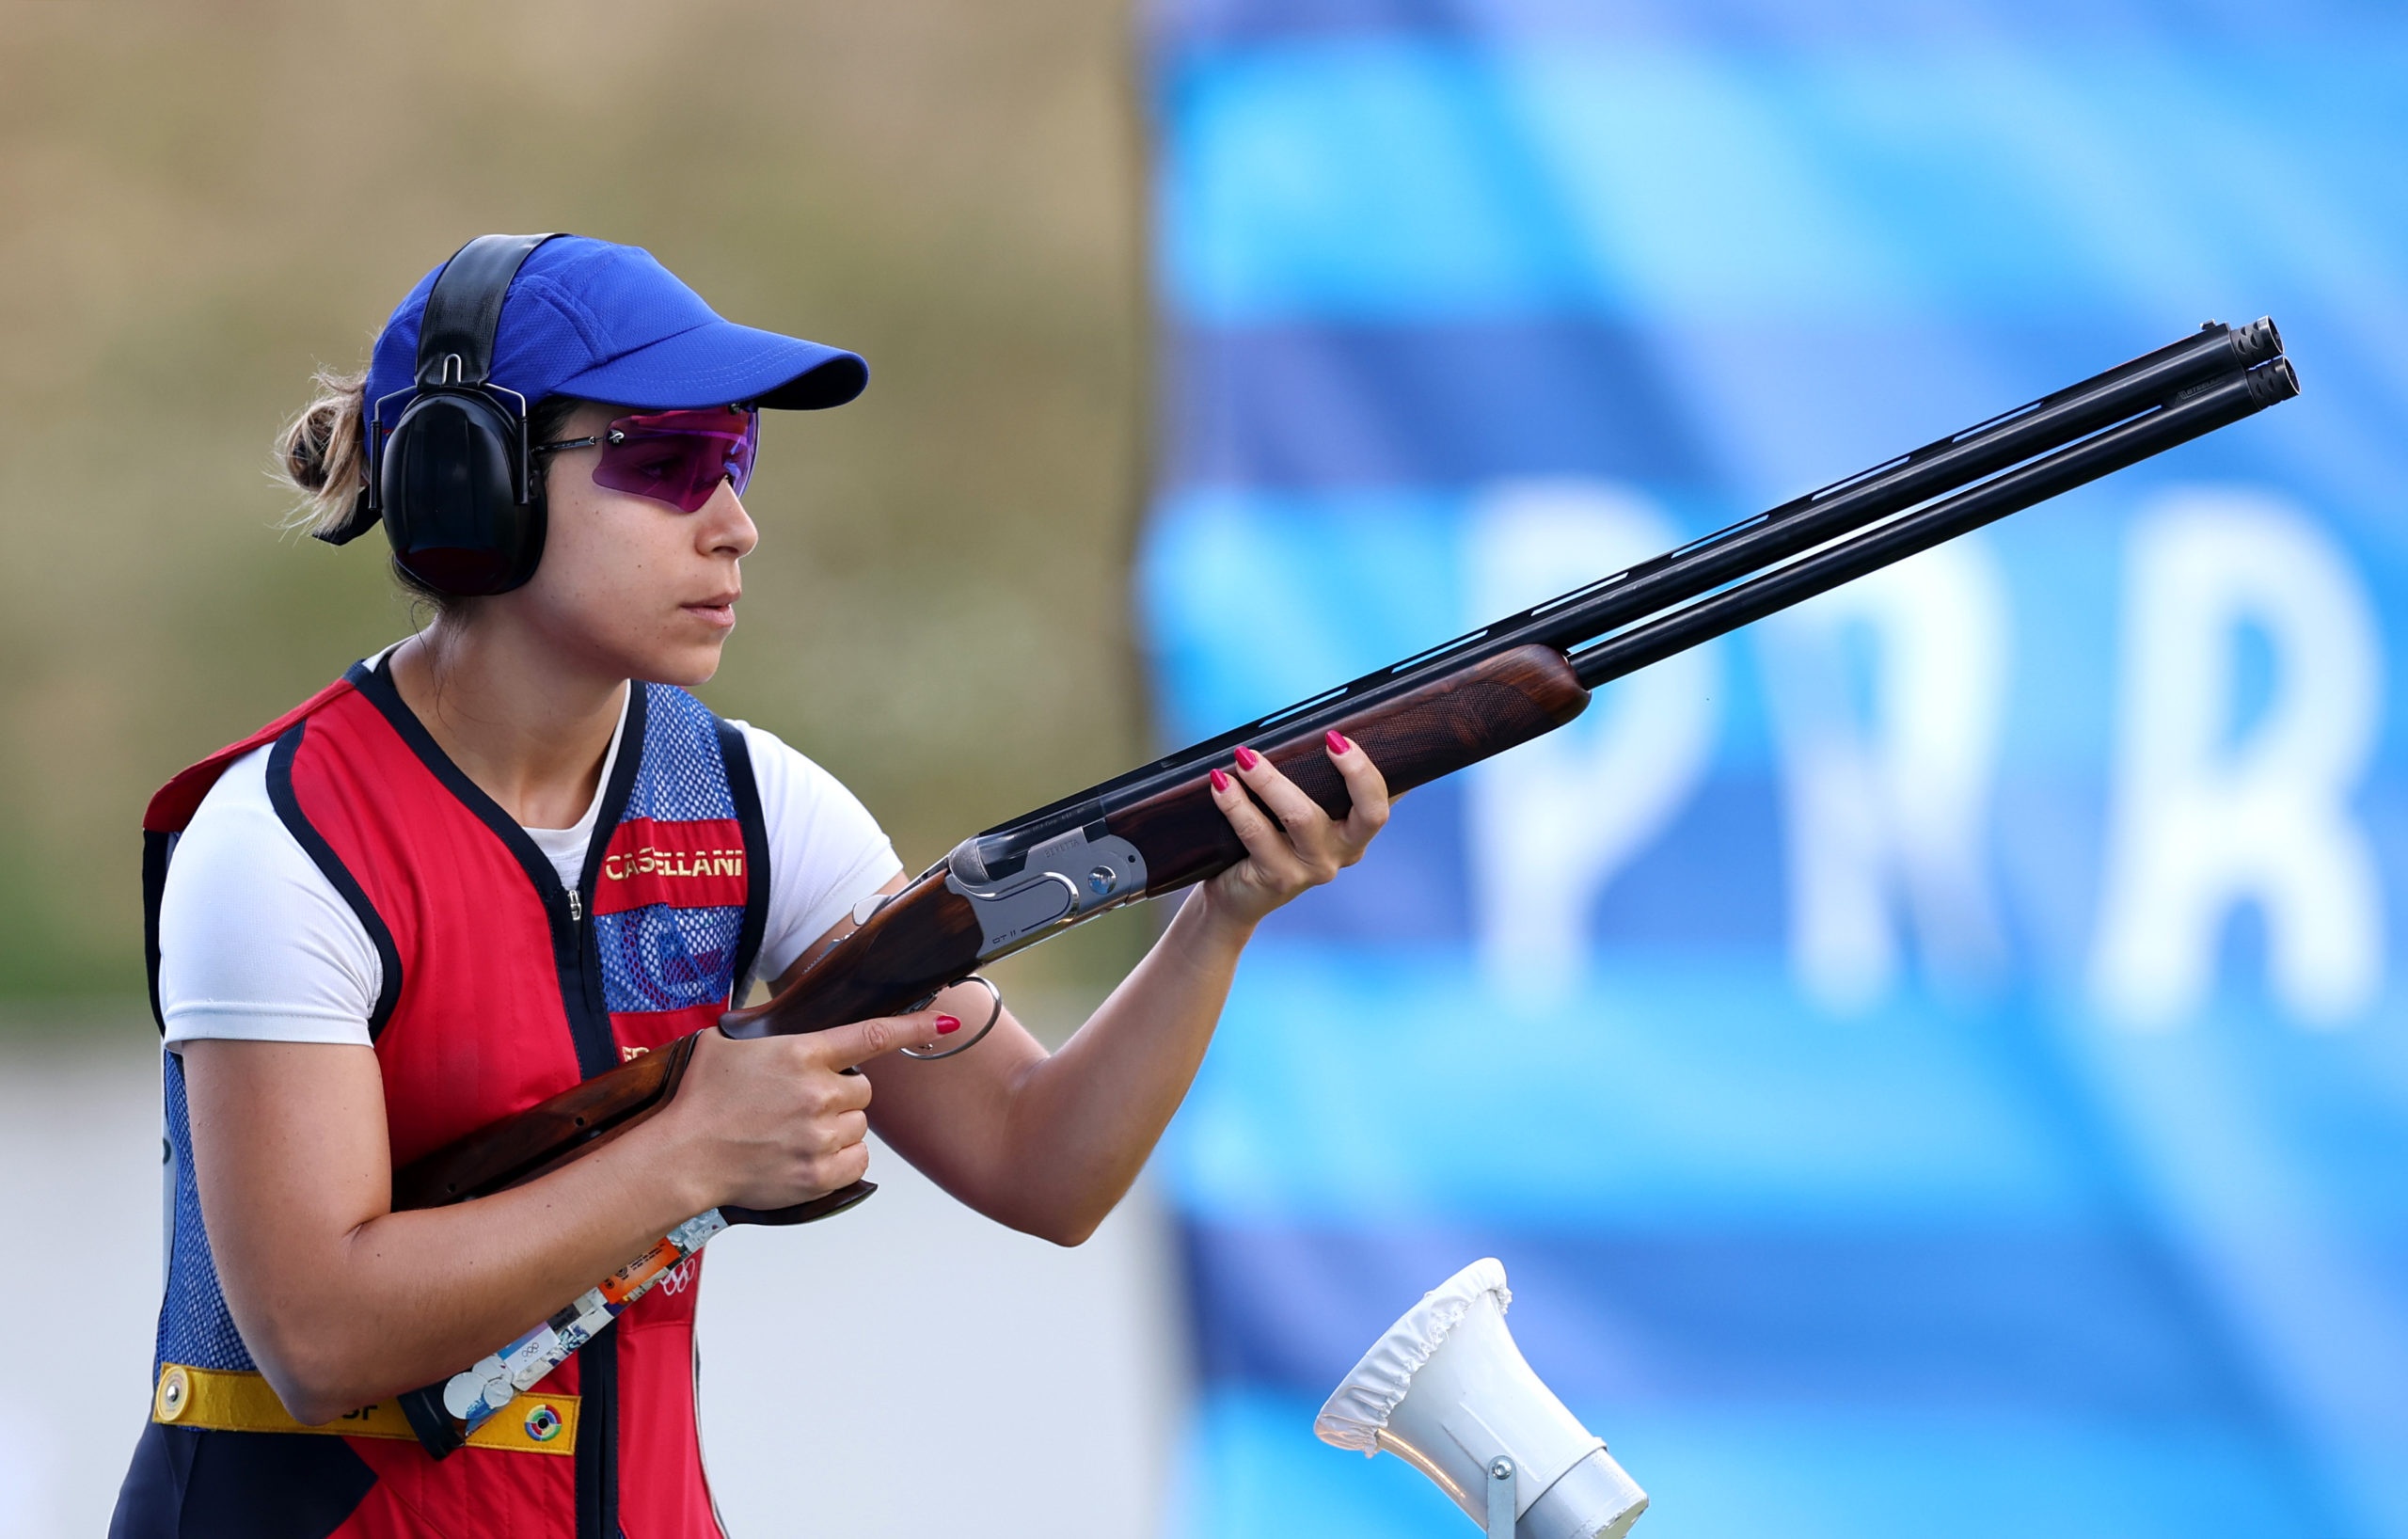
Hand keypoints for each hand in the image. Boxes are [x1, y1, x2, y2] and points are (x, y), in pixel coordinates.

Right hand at [663, 1007, 960, 1212]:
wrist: (681, 1156)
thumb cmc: (697, 1100)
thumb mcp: (726, 1046)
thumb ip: (765, 1036)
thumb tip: (779, 1032)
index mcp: (801, 1053)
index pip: (872, 1035)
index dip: (913, 1029)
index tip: (945, 1024)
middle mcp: (818, 1093)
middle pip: (864, 1090)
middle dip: (840, 1094)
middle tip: (801, 1104)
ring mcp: (820, 1136)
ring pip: (859, 1126)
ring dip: (838, 1128)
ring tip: (794, 1132)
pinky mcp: (818, 1174)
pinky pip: (856, 1162)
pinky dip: (840, 1159)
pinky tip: (807, 1156)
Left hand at [1198, 730, 1390, 931]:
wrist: (1236, 896)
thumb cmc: (1269, 840)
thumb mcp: (1294, 811)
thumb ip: (1307, 781)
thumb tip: (1299, 731)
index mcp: (1355, 831)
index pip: (1382, 801)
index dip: (1373, 771)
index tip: (1346, 737)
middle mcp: (1344, 851)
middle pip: (1370, 814)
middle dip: (1356, 772)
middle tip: (1331, 739)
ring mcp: (1314, 868)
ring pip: (1302, 817)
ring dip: (1271, 781)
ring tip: (1245, 757)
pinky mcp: (1279, 878)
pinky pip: (1257, 833)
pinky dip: (1236, 804)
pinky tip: (1221, 785)